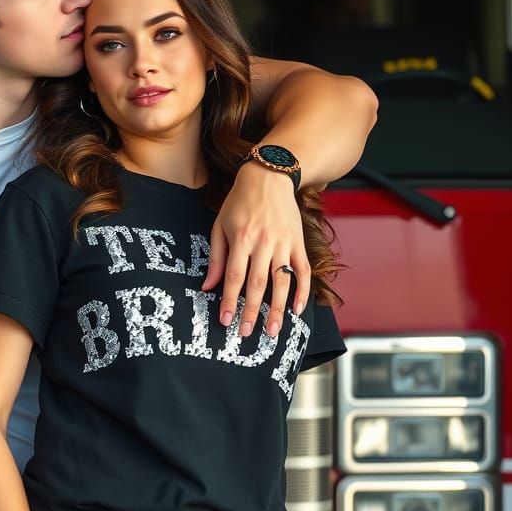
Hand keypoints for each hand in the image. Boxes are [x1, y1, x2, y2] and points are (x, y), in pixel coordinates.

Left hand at [202, 163, 310, 335]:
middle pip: (257, 284)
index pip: (234, 277)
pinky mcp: (298, 242)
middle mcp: (263, 243)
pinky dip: (303, 291)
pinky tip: (297, 309)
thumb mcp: (220, 226)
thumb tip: (208, 286)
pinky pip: (303, 270)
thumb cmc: (239, 203)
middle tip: (246, 333)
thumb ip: (216, 258)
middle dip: (251, 312)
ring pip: (282, 282)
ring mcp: (284, 243)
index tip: (225, 320)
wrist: (269, 177)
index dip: (230, 301)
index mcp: (241, 239)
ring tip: (273, 331)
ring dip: (277, 309)